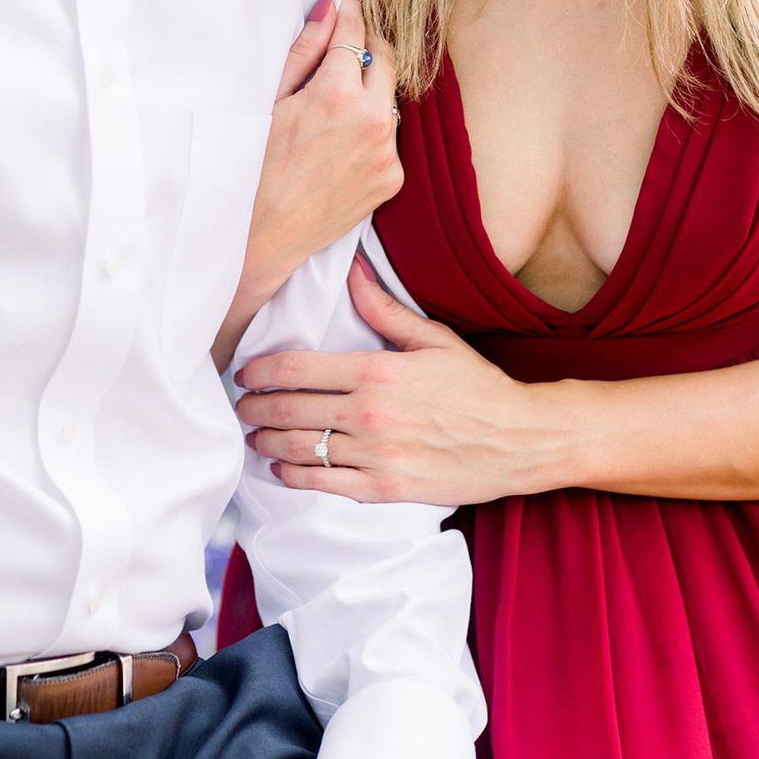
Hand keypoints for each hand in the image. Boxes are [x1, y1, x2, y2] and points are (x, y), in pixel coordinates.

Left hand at [237, 251, 575, 504]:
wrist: (519, 440)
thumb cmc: (476, 386)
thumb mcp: (433, 338)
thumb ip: (383, 308)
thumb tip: (352, 270)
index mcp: (376, 372)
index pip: (296, 369)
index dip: (260, 371)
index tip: (243, 373)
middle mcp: (369, 414)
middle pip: (289, 410)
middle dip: (254, 408)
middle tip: (239, 406)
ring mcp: (376, 455)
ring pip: (300, 450)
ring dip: (267, 444)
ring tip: (253, 437)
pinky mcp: (386, 489)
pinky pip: (326, 485)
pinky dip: (295, 478)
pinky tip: (281, 471)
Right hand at [241, 0, 400, 303]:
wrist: (259, 239)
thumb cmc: (252, 165)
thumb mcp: (270, 99)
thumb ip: (305, 49)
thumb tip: (330, 6)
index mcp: (337, 94)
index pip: (355, 31)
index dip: (351, 6)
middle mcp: (373, 121)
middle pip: (388, 56)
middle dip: (368, 41)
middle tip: (346, 38)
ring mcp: (387, 153)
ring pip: (390, 97)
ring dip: (371, 87)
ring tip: (336, 96)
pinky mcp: (392, 179)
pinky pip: (390, 136)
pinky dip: (371, 127)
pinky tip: (341, 137)